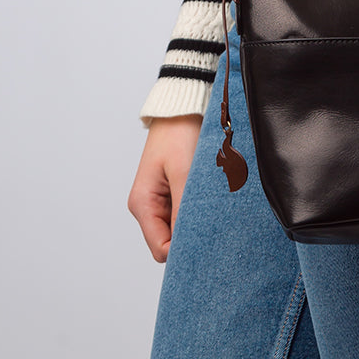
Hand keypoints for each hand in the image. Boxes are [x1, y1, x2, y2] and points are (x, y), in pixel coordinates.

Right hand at [127, 113, 203, 262]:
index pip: (161, 249)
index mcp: (143, 204)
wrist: (182, 107)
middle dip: (191, 237)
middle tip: (216, 226)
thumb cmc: (179, 133)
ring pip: (178, 229)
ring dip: (195, 221)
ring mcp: (159, 200)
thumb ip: (183, 210)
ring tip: (213, 206)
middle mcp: (147, 206)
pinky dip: (196, 210)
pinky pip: (184, 213)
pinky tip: (209, 199)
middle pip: (169, 242)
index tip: (209, 243)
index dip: (184, 251)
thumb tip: (188, 245)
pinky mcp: (171, 192)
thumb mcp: (184, 173)